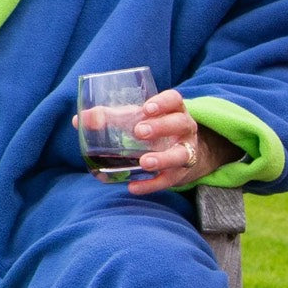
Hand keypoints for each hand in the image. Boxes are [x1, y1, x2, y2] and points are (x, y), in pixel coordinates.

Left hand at [124, 90, 240, 195]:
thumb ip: (122, 117)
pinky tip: (133, 187)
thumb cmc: (162, 132)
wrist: (194, 155)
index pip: (175, 101)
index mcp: (178, 112)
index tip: (147, 108)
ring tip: (144, 163)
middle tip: (140, 131)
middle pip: (180, 125)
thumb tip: (93, 116)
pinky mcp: (181, 174)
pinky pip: (169, 180)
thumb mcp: (149, 120)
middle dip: (161, 126)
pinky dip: (151, 185)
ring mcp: (188, 153)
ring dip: (162, 159)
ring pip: (181, 155)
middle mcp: (187, 131)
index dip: (162, 103)